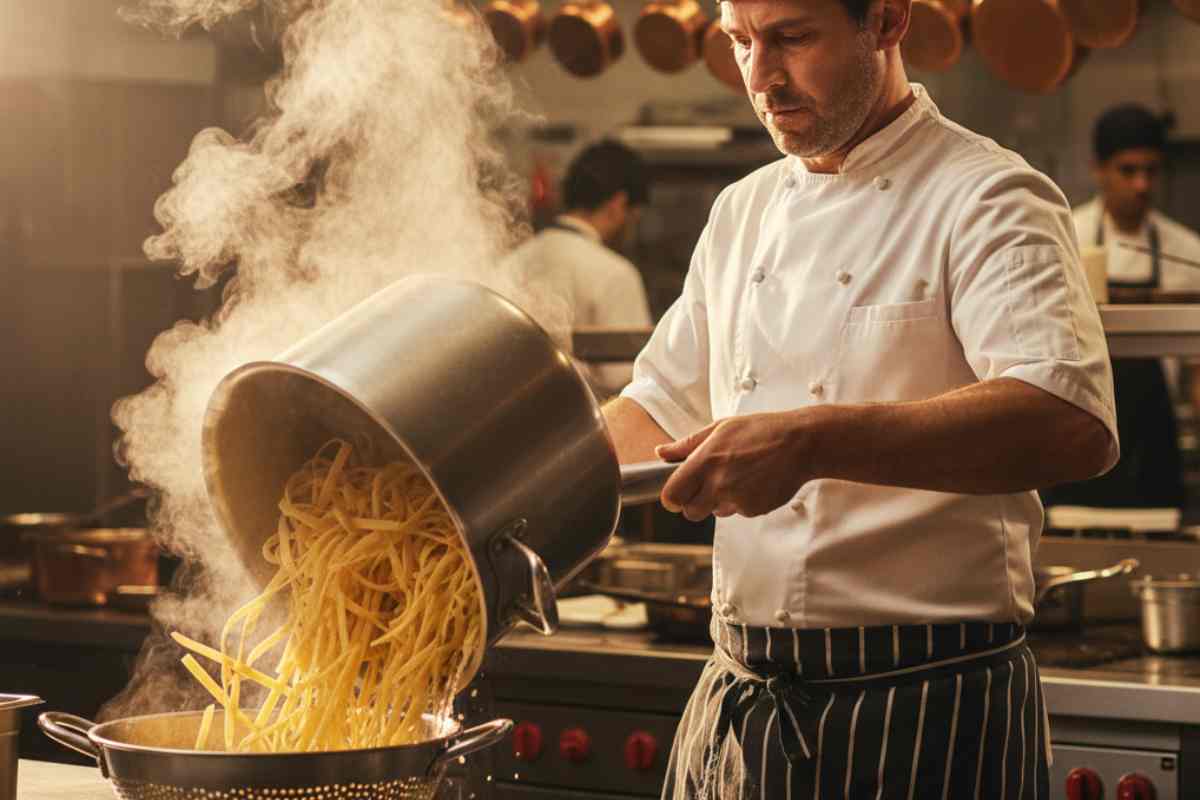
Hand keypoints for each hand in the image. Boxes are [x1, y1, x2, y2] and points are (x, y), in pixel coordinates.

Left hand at [655, 411, 816, 520]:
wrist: (801, 443)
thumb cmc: (761, 430)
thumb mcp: (721, 428)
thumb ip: (687, 444)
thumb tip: (661, 453)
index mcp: (705, 461)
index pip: (672, 495)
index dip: (672, 497)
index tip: (677, 493)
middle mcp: (719, 483)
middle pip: (690, 512)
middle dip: (694, 503)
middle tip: (707, 486)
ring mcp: (737, 499)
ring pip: (715, 512)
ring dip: (720, 501)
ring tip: (738, 477)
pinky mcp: (754, 509)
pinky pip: (738, 512)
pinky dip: (742, 501)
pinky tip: (754, 482)